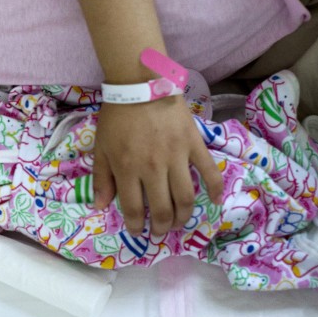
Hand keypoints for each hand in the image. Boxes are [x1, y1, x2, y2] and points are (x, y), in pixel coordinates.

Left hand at [91, 95, 222, 236]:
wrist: (141, 84)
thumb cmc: (117, 116)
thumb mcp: (101, 147)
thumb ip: (101, 178)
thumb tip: (101, 207)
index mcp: (128, 168)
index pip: (134, 208)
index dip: (136, 226)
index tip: (138, 232)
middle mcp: (153, 167)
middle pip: (163, 209)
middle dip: (162, 227)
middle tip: (162, 231)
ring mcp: (176, 157)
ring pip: (185, 198)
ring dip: (184, 216)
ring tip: (180, 223)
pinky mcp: (194, 145)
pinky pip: (209, 171)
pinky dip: (215, 189)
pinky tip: (216, 202)